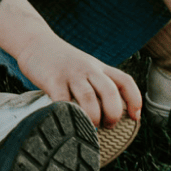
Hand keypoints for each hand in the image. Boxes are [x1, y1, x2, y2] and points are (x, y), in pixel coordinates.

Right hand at [16, 38, 143, 129]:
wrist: (34, 42)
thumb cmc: (61, 62)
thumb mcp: (85, 67)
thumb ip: (97, 84)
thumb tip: (109, 114)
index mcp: (99, 67)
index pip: (125, 81)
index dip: (135, 100)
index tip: (135, 117)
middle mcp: (88, 69)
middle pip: (110, 92)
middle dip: (113, 114)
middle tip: (108, 126)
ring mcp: (70, 74)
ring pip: (89, 99)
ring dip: (93, 118)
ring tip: (90, 128)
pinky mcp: (52, 80)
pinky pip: (63, 101)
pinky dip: (69, 114)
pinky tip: (68, 121)